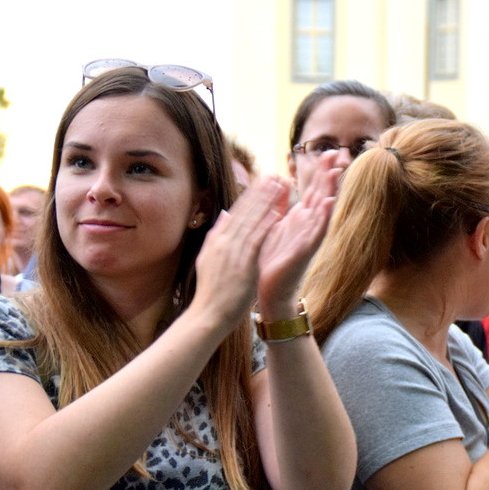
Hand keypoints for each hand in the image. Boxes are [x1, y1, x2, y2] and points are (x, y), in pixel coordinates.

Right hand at [191, 178, 285, 327]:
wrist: (208, 315)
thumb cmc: (212, 292)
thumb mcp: (208, 259)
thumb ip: (216, 235)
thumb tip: (223, 214)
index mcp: (217, 240)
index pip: (236, 211)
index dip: (251, 194)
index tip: (263, 180)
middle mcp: (224, 241)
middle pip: (245, 211)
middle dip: (261, 191)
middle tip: (275, 175)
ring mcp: (233, 251)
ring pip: (253, 220)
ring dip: (268, 201)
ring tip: (280, 186)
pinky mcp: (243, 262)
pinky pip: (258, 239)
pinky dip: (267, 224)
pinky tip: (278, 212)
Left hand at [257, 152, 340, 315]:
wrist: (272, 291)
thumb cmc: (274, 260)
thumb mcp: (276, 226)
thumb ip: (281, 204)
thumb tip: (283, 179)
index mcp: (299, 219)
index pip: (313, 190)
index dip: (319, 171)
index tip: (327, 151)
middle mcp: (308, 226)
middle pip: (321, 195)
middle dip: (328, 174)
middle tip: (336, 153)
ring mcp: (309, 238)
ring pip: (322, 210)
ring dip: (330, 190)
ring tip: (336, 172)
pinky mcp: (305, 251)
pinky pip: (317, 232)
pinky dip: (324, 217)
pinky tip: (329, 204)